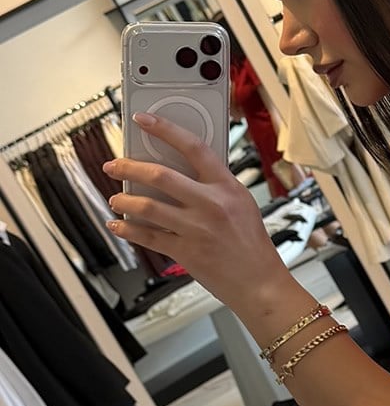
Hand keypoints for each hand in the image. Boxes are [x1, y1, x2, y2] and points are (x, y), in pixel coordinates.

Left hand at [104, 113, 286, 311]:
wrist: (261, 285)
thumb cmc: (252, 247)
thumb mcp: (241, 205)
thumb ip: (214, 187)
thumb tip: (179, 173)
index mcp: (227, 187)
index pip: (193, 147)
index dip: (165, 130)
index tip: (144, 121)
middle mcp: (211, 205)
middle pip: (160, 176)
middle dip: (129, 168)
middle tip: (114, 166)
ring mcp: (197, 229)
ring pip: (148, 207)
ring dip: (124, 201)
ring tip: (115, 199)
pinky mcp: (187, 252)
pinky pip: (149, 237)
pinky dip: (128, 231)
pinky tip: (118, 226)